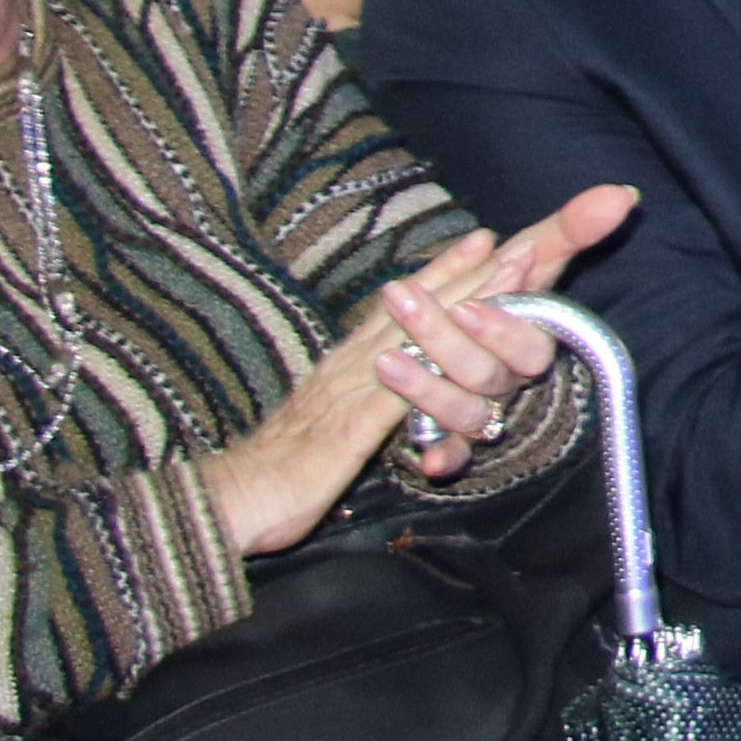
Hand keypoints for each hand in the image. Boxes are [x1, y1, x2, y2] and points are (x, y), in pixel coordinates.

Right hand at [200, 186, 632, 555]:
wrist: (230, 501)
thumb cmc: (280, 470)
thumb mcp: (329, 423)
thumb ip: (358, 398)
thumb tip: (385, 380)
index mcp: (347, 367)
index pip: (400, 309)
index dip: (442, 274)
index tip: (482, 240)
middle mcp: (351, 368)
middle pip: (414, 310)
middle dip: (465, 275)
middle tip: (510, 239)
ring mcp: (350, 393)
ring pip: (413, 336)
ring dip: (460, 302)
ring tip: (504, 272)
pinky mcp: (349, 429)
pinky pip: (396, 393)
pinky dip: (429, 366)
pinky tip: (460, 347)